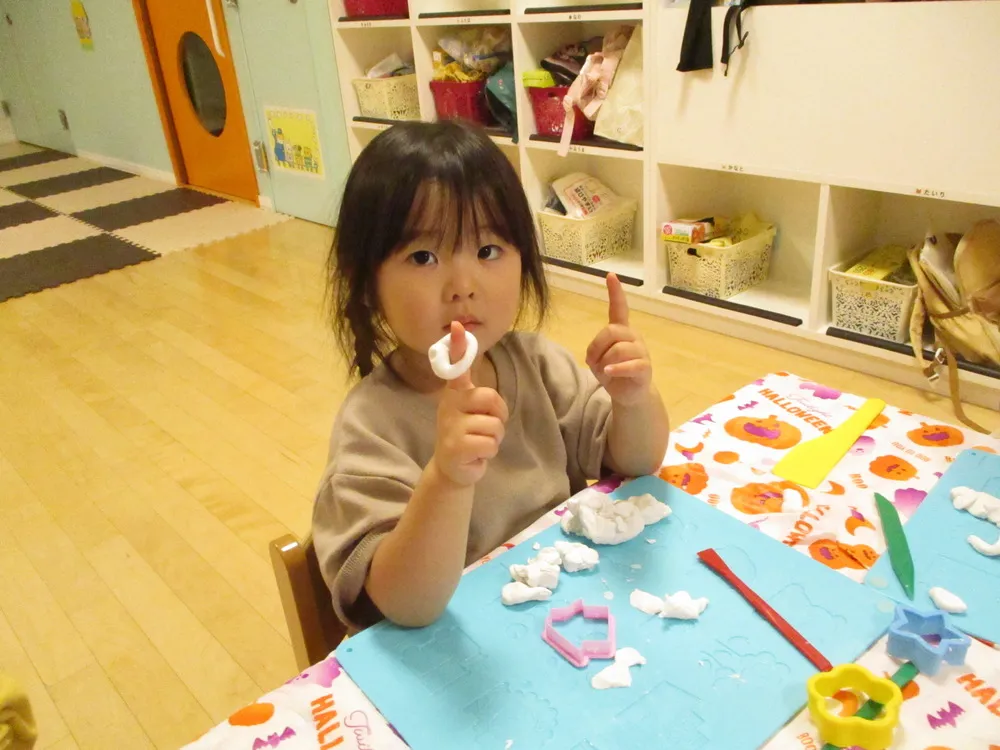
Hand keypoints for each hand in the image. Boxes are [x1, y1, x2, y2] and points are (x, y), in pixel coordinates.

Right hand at [433, 321, 508, 486]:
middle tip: (487, 426)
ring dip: (494, 438)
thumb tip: (476, 370)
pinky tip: (476, 454)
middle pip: (491, 398)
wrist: (452, 468)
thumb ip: (475, 391)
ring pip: (494, 425)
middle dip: (499, 415)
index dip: (458, 347)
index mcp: (455, 393)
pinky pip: (490, 443)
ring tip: (479, 443)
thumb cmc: (467, 433)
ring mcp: (450, 427)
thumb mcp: (470, 410)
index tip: (459, 326)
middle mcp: (449, 405)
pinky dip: (490, 452)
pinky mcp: (456, 447)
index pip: (457, 366)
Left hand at [585, 273, 652, 406]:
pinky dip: (616, 369)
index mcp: (622, 331)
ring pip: (618, 349)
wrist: (629, 394)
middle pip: (611, 331)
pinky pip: (630, 365)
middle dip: (597, 347)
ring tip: (605, 372)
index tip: (611, 275)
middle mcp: (633, 336)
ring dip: (604, 362)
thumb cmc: (614, 372)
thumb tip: (599, 356)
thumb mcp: (598, 360)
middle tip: (593, 362)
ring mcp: (641, 351)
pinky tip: (609, 372)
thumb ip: (596, 351)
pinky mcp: (645, 367)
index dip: (615, 293)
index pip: (619, 308)